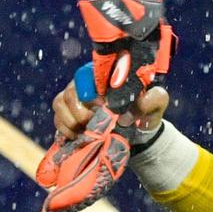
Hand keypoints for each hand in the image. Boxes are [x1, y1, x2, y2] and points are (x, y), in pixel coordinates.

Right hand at [51, 81, 169, 140]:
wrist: (134, 134)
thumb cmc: (144, 114)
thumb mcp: (155, 106)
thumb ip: (154, 99)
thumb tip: (139, 100)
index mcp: (105, 76)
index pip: (86, 75)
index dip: (90, 93)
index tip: (102, 108)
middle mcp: (85, 83)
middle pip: (70, 91)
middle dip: (79, 112)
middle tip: (93, 123)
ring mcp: (73, 98)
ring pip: (59, 103)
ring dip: (71, 121)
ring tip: (86, 131)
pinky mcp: (65, 114)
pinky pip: (57, 118)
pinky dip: (65, 129)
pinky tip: (79, 136)